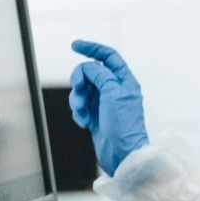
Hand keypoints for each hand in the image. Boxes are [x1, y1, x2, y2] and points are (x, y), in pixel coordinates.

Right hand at [68, 39, 148, 174]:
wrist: (122, 155)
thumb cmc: (124, 127)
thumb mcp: (112, 94)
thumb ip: (100, 75)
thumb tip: (89, 67)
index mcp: (125, 82)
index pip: (109, 57)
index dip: (92, 48)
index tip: (75, 45)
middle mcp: (115, 90)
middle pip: (90, 72)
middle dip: (80, 80)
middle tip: (79, 90)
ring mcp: (104, 103)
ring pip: (82, 90)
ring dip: (78, 99)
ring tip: (83, 113)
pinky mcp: (95, 116)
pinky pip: (80, 106)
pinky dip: (79, 112)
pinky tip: (85, 123)